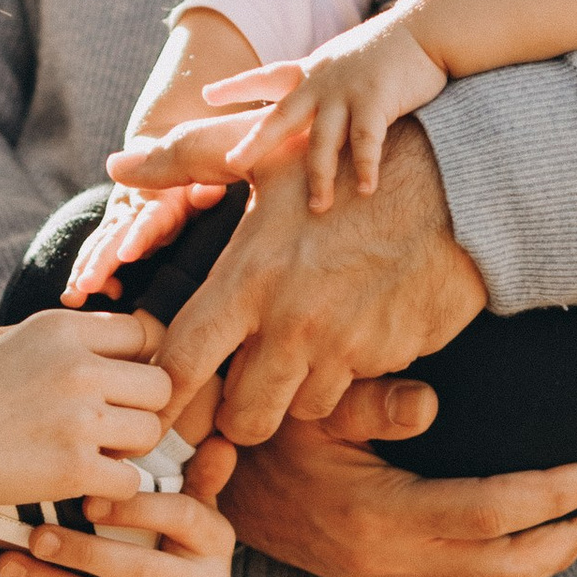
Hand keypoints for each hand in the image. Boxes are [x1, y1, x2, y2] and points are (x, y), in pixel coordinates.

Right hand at [0, 309, 174, 519]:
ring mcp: (80, 419)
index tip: (118, 384)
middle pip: (159, 383)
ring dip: (129, 448)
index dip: (135, 361)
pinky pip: (130, 480)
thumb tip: (70, 329)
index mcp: (59, 329)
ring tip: (98, 454)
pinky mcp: (75, 469)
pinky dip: (113, 488)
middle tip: (115, 424)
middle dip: (141, 406)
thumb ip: (37, 332)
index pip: (141, 333)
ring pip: (150, 431)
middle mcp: (78, 368)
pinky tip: (87, 484)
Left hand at [0, 483, 234, 576]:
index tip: (87, 501)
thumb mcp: (193, 515)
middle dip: (84, 552)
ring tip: (11, 561)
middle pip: (140, 570)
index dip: (134, 508)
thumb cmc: (177, 550)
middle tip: (37, 535)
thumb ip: (198, 479)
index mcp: (216, 541)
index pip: (182, 516)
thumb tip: (220, 444)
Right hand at [64, 181, 207, 298]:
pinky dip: (81, 271)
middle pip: (114, 238)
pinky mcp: (110, 231)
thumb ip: (206, 191)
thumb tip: (209, 194)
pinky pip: (93, 251)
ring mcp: (118, 221)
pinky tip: (73, 297)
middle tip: (84, 286)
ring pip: (97, 246)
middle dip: (99, 264)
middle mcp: (132, 212)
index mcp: (159, 204)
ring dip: (83, 270)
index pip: (148, 223)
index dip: (137, 238)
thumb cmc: (189, 178)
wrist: (158, 152)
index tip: (126, 255)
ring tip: (72, 297)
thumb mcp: (201, 179)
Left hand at [158, 119, 487, 444]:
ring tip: (292, 356)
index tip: (156, 409)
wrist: (456, 185)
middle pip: (239, 419)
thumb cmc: (350, 165)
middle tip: (235, 392)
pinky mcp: (388, 360)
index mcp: (248, 277)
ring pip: (296, 413)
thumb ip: (189, 160)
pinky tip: (343, 340)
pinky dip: (339, 382)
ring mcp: (343, 348)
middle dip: (232, 415)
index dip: (163, 398)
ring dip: (290, 396)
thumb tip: (119, 163)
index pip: (181, 364)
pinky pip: (350, 395)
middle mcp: (290, 324)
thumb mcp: (267, 157)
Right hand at [192, 388, 576, 576]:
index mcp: (377, 513)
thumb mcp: (307, 407)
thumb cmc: (261, 435)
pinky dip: (513, 569)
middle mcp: (387, 557)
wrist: (212, 493)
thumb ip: (368, 401)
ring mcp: (384, 574)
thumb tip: (433, 400)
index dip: (550, 496)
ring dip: (547, 561)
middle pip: (503, 567)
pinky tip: (537, 542)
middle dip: (566, 539)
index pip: (488, 514)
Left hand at [199, 20, 450, 211]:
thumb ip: (325, 81)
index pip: (266, 77)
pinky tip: (367, 189)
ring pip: (323, 140)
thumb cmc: (389, 49)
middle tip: (232, 161)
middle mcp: (321, 81)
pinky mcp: (376, 99)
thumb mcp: (345, 59)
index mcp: (312, 70)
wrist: (426, 28)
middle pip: (280, 117)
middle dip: (255, 141)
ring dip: (320, 176)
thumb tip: (310, 101)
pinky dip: (366, 166)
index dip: (236, 85)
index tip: (206, 94)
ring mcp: (347, 91)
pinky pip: (367, 141)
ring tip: (318, 207)